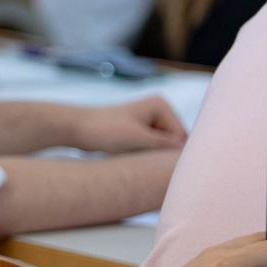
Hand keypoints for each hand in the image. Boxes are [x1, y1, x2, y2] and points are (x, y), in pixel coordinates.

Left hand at [71, 96, 187, 151]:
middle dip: (160, 155)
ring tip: (131, 156)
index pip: (181, 139)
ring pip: (162, 150)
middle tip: (140, 160)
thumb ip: (167, 145)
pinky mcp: (140, 131)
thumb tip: (191, 154)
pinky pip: (151, 150)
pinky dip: (143, 156)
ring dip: (151, 157)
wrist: (76, 128)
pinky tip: (129, 156)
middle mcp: (158, 110)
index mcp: (161, 105)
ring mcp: (149, 120)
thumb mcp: (140, 139)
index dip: (168, 154)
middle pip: (173, 144)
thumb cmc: (105, 131)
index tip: (150, 161)